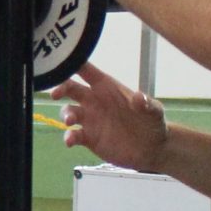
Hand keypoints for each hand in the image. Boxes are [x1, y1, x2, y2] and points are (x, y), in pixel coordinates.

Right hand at [48, 63, 168, 172]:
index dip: (74, 63)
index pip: (88, 72)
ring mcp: (90, 120)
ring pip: (69, 111)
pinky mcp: (89, 138)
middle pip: (71, 89)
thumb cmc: (153, 123)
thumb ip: (147, 104)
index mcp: (107, 88)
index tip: (62, 61)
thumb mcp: (155, 112)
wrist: (153, 149)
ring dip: (65, 114)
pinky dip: (69, 137)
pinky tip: (70, 140)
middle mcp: (95, 101)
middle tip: (55, 93)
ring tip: (70, 120)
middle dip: (61, 88)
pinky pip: (74, 135)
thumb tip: (140, 97)